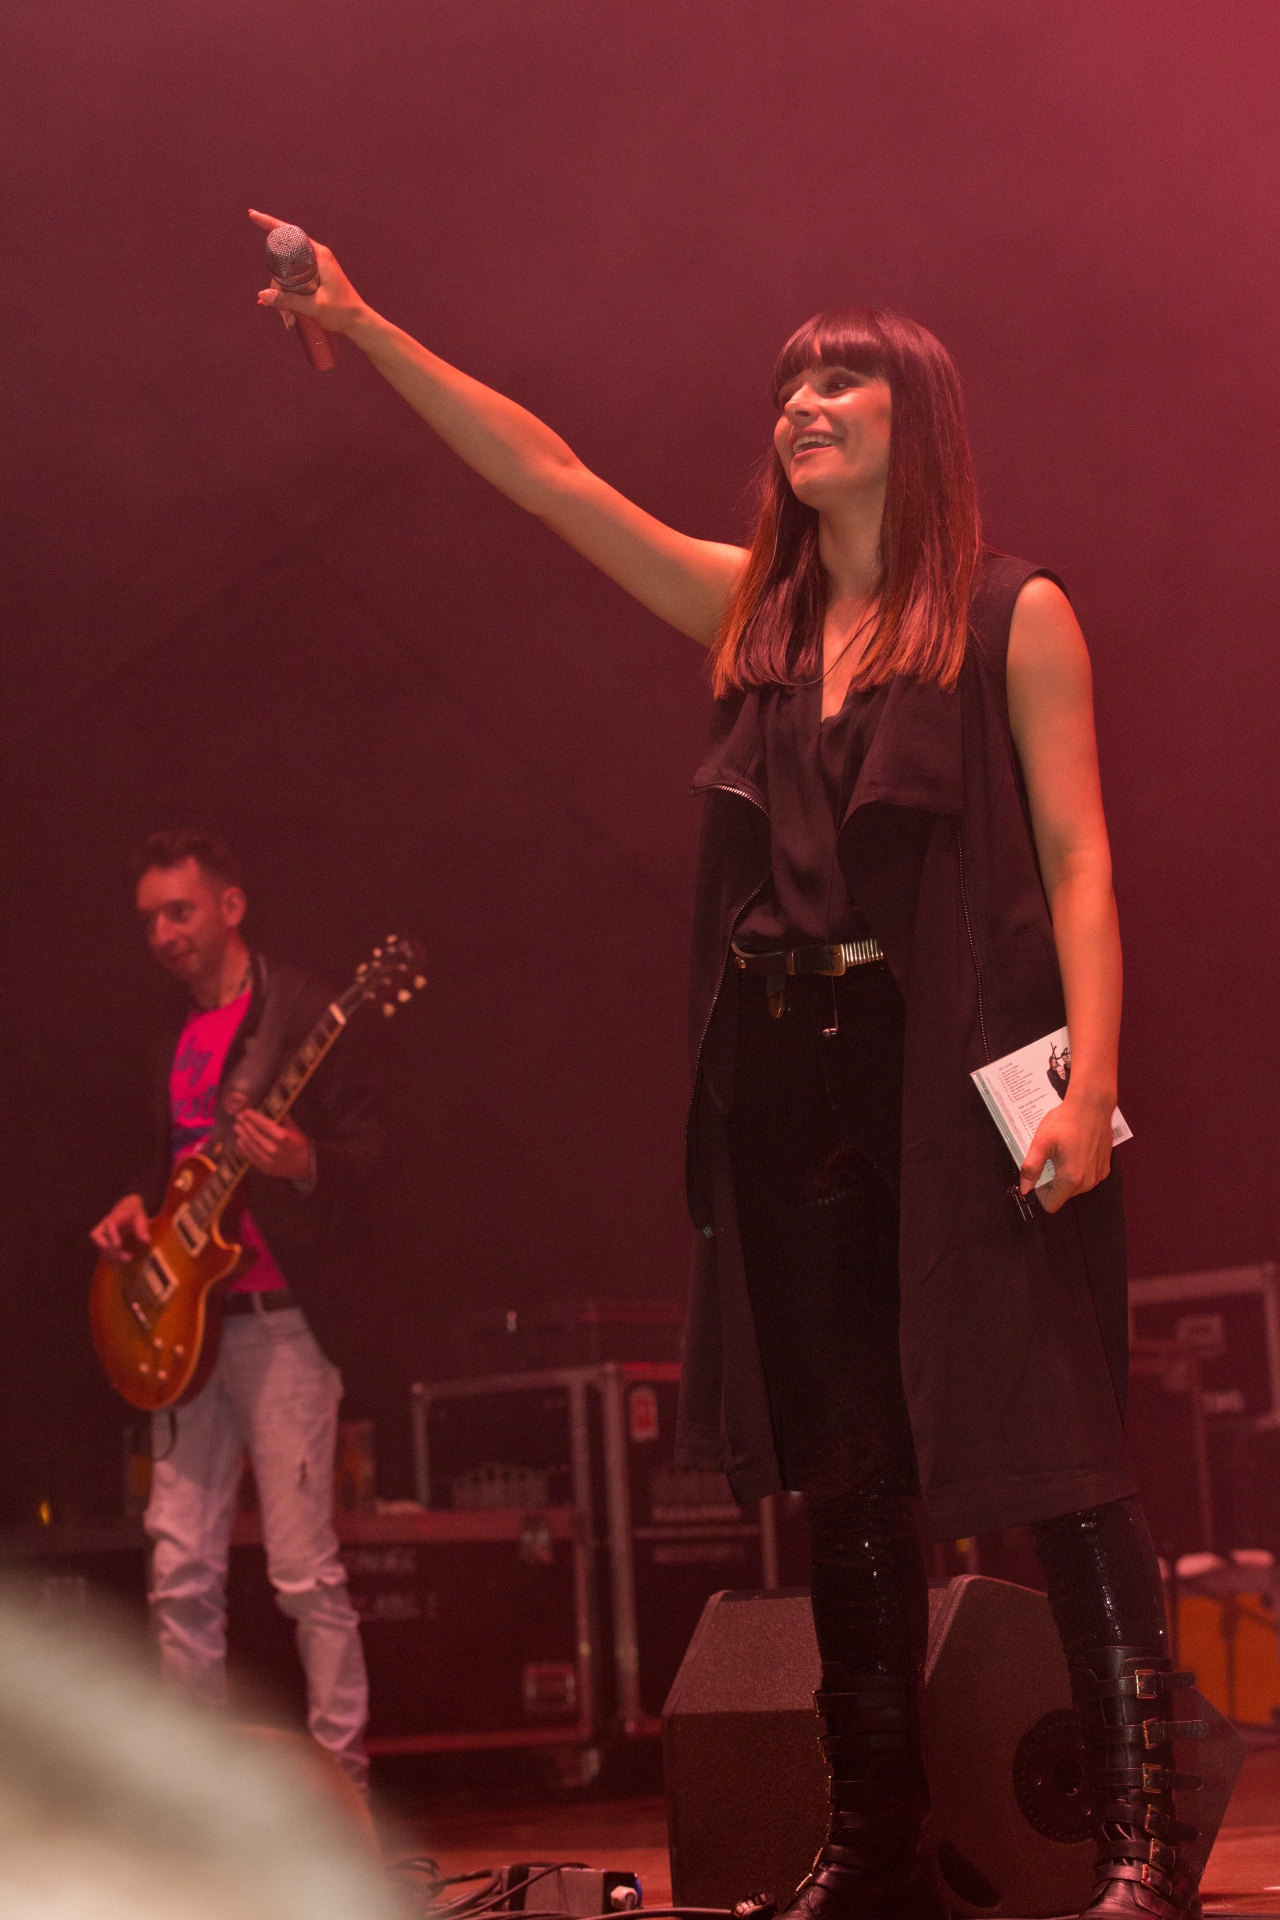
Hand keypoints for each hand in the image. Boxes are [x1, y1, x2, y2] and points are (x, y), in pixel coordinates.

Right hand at [91, 1194, 150, 1263]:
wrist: (126, 1207)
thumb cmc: (134, 1212)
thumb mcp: (141, 1217)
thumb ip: (142, 1228)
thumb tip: (146, 1241)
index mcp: (114, 1217)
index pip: (109, 1225)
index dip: (112, 1235)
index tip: (118, 1245)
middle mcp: (104, 1225)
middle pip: (97, 1236)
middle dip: (110, 1249)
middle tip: (127, 1257)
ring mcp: (102, 1233)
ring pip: (99, 1246)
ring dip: (109, 1256)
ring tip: (121, 1265)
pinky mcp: (103, 1241)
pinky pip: (102, 1251)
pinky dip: (107, 1259)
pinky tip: (115, 1267)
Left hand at [234, 1110, 312, 1182]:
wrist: (306, 1165)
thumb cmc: (301, 1145)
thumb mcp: (294, 1129)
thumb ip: (282, 1119)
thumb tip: (272, 1107)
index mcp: (282, 1137)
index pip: (264, 1124)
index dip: (253, 1117)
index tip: (246, 1111)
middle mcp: (273, 1149)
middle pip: (254, 1134)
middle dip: (245, 1124)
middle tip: (239, 1117)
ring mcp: (267, 1160)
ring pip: (250, 1145)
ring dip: (242, 1135)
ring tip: (237, 1127)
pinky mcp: (264, 1168)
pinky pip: (251, 1156)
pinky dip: (244, 1148)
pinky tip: (240, 1141)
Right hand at [249, 209, 368, 336]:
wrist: (358, 323)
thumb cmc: (342, 313)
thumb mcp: (314, 307)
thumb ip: (288, 301)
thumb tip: (262, 295)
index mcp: (319, 255)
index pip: (290, 233)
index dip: (269, 223)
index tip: (252, 215)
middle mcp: (316, 257)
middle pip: (283, 261)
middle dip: (277, 287)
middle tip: (281, 311)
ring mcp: (315, 268)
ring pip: (287, 276)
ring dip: (283, 298)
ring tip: (289, 319)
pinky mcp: (314, 278)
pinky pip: (293, 283)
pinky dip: (289, 298)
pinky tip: (286, 315)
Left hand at [1020, 1091, 1113, 1213]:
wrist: (1092, 1105)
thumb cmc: (1065, 1122)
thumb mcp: (1041, 1143)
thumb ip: (1031, 1168)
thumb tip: (1025, 1189)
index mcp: (1071, 1179)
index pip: (1051, 1205)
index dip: (1040, 1192)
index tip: (1039, 1173)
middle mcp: (1088, 1183)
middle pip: (1063, 1195)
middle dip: (1052, 1182)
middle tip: (1050, 1158)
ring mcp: (1099, 1175)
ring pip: (1075, 1187)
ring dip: (1065, 1175)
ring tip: (1062, 1152)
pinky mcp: (1105, 1167)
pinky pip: (1086, 1177)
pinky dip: (1078, 1169)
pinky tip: (1076, 1149)